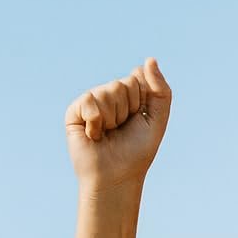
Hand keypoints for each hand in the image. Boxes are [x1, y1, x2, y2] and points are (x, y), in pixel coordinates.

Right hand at [65, 58, 170, 186]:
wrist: (115, 178)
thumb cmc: (136, 154)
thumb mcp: (157, 122)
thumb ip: (161, 91)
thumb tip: (150, 59)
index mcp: (130, 96)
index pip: (138, 79)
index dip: (142, 102)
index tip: (140, 120)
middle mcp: (111, 96)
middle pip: (124, 84)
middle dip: (128, 110)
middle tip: (122, 130)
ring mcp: (93, 102)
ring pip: (108, 91)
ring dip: (113, 118)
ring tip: (108, 134)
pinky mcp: (76, 110)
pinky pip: (89, 100)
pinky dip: (96, 121)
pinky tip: (95, 135)